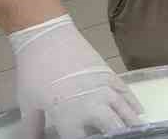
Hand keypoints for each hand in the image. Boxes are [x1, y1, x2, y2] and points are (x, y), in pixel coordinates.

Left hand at [12, 15, 142, 138]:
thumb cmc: (34, 72)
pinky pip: (126, 93)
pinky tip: (139, 112)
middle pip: (111, 128)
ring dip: (130, 123)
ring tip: (136, 130)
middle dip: (116, 134)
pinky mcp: (110, 75)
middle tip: (121, 137)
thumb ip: (31, 127)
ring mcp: (104, 89)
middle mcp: (91, 106)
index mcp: (69, 117)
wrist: (47, 39)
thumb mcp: (28, 104)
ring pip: (124, 111)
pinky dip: (133, 103)